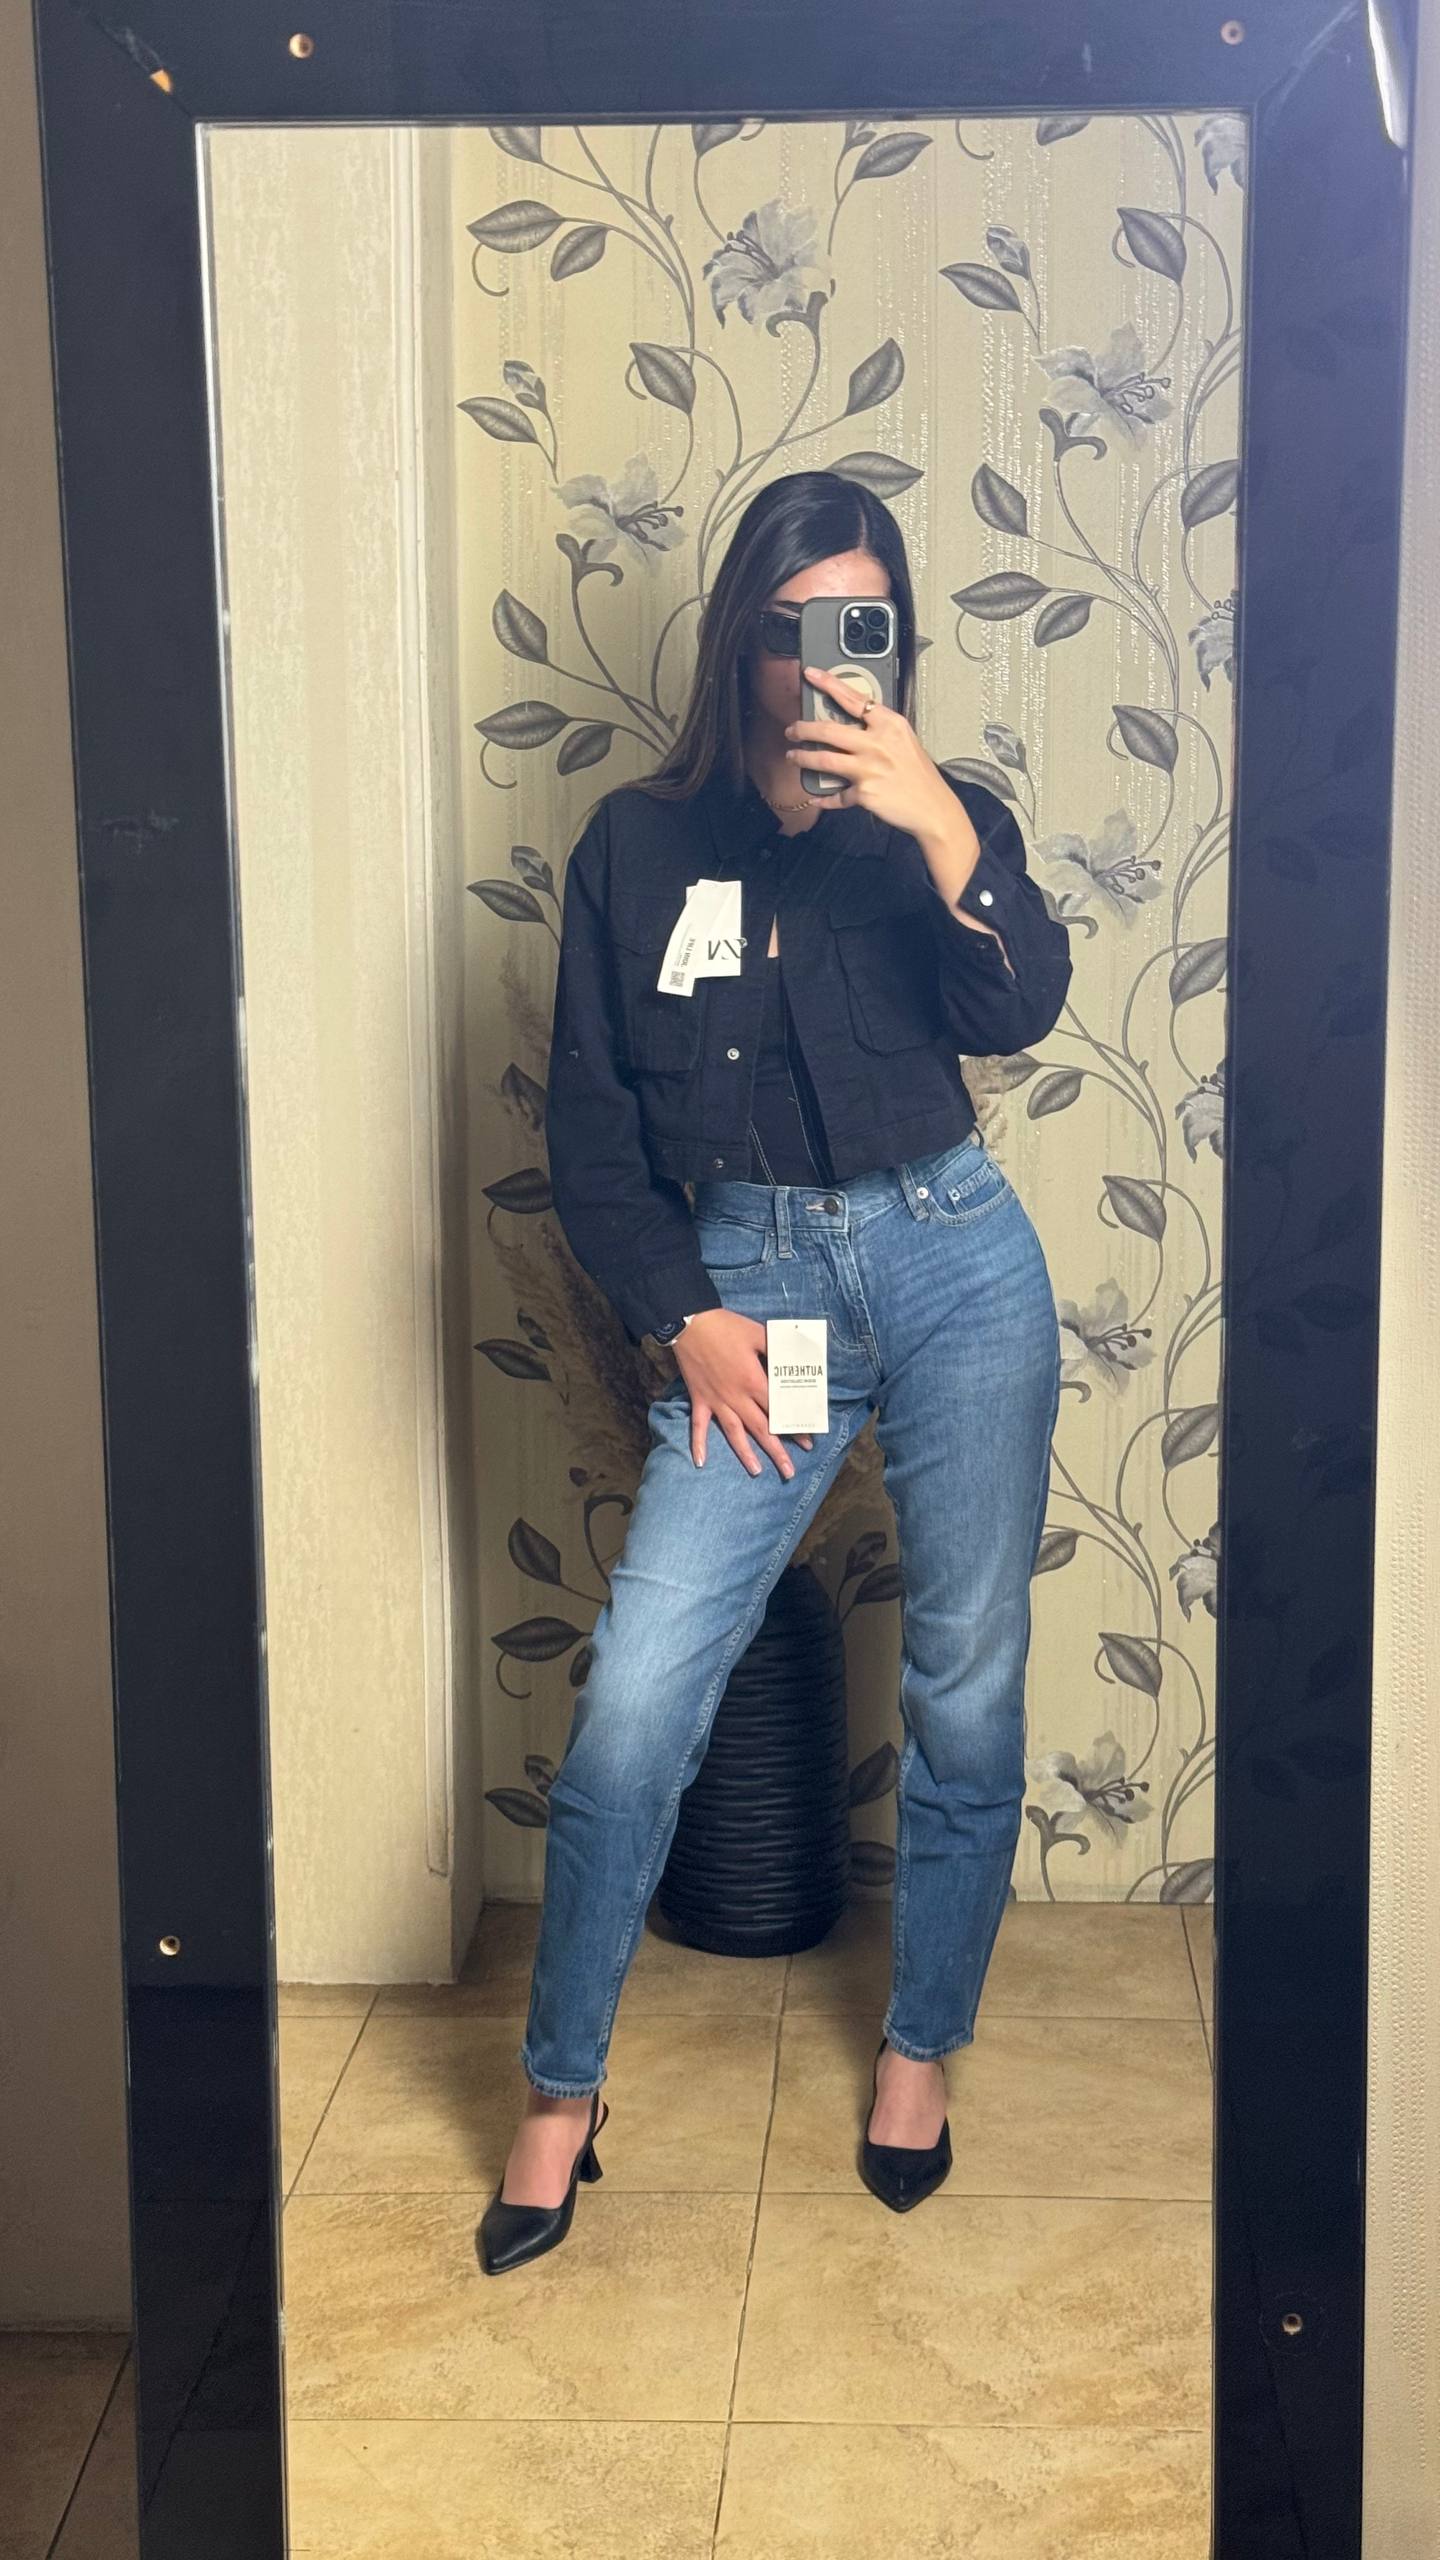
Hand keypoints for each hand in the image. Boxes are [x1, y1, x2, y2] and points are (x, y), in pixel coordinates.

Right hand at [674, 1309, 814, 1477]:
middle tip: (789, 1471)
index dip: (794, 1426)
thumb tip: (798, 1360)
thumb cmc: (727, 1327)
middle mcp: (736, 1397)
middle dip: (777, 1450)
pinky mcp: (699, 1399)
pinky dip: (698, 1444)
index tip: (807, 1441)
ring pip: (734, 1432)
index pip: (779, 1409)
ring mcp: (717, 1400)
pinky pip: (698, 1426)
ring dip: (745, 1454)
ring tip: (757, 1472)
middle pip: (760, 1428)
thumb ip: (779, 1349)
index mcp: (754, 1381)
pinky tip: (701, 1463)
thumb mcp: (759, 1334)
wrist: (690, 1322)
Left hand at [786, 666, 974, 849]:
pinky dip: (824, 798)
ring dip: (803, 758)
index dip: (829, 684)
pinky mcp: (864, 793)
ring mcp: (869, 769)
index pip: (854, 698)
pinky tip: (815, 797)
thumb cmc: (920, 775)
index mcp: (890, 725)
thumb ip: (880, 730)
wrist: (934, 808)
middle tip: (792, 730)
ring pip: (824, 760)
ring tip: (793, 756)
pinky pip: (836, 795)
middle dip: (803, 729)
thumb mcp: (905, 741)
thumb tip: (852, 726)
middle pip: (829, 730)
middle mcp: (878, 744)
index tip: (811, 674)